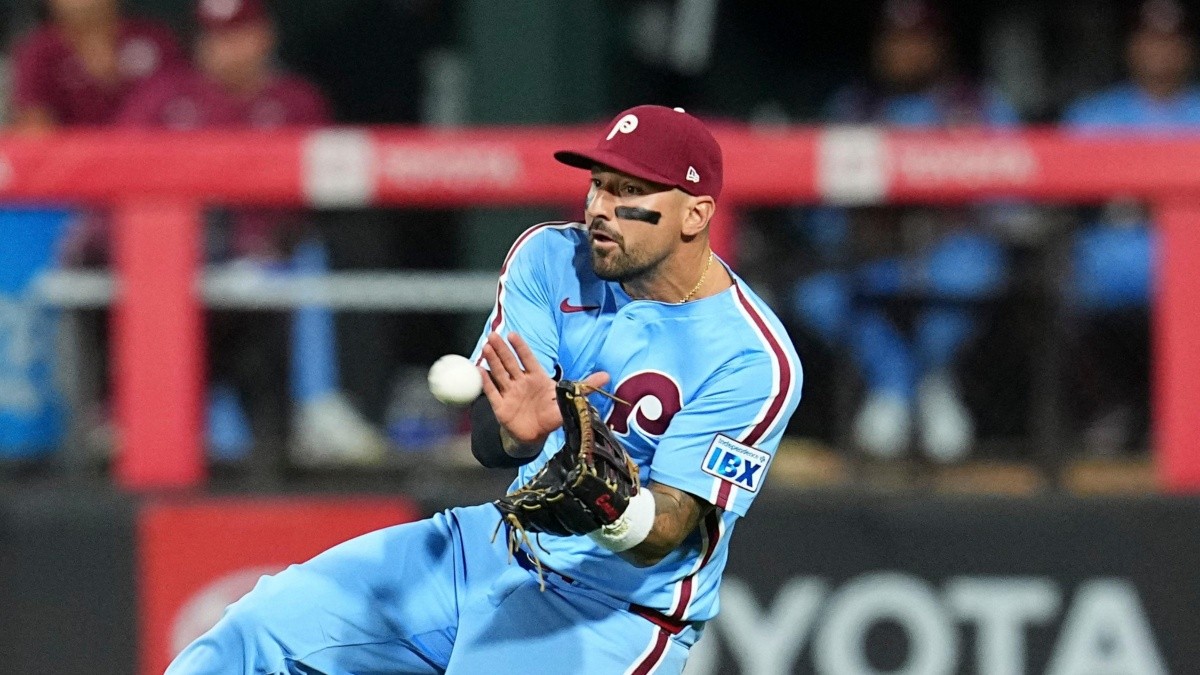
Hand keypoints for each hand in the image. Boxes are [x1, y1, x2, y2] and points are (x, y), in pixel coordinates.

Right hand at [479, 332, 608, 446]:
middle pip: (510, 363)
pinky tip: (479, 370)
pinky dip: (485, 382)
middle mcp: (522, 382)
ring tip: (486, 347)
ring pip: (500, 374)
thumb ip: (586, 387)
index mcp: (538, 378)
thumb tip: (607, 376)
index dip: (520, 347)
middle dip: (502, 350)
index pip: (528, 359)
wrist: (537, 435)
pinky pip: (492, 392)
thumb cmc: (553, 414)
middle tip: (493, 336)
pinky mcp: (501, 407)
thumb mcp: (570, 399)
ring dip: (493, 361)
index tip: (513, 334)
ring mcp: (510, 393)